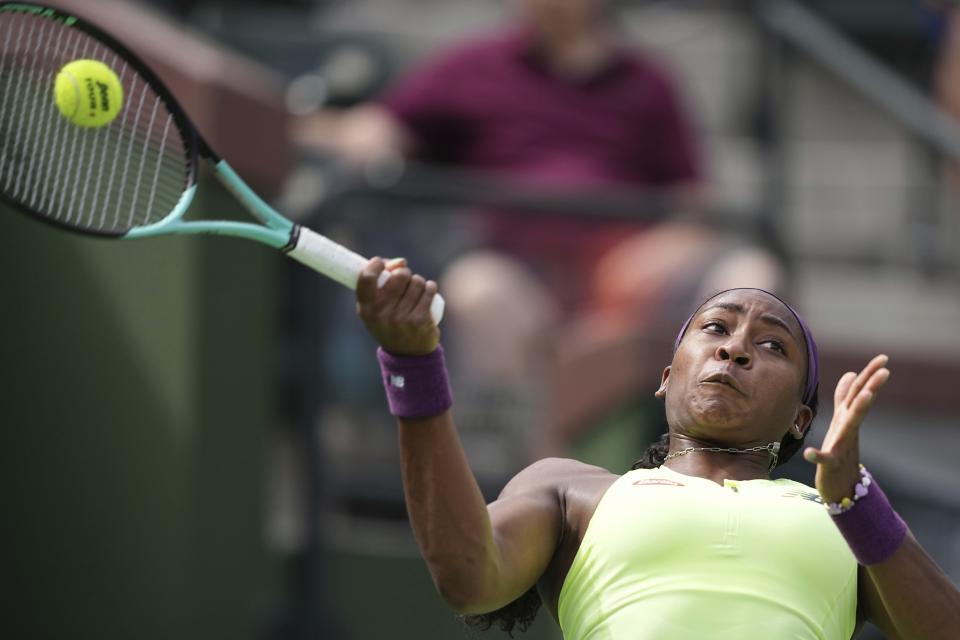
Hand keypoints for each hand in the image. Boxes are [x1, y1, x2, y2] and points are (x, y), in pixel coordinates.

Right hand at [357, 257, 439, 355]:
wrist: (407, 353)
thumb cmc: (390, 322)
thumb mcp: (377, 306)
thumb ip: (382, 281)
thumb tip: (401, 262)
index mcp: (366, 308)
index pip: (366, 278)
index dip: (375, 265)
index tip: (381, 263)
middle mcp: (381, 314)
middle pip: (399, 275)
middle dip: (404, 273)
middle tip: (405, 281)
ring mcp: (401, 318)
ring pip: (416, 281)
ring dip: (418, 282)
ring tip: (416, 291)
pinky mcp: (419, 320)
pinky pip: (429, 290)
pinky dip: (430, 287)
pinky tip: (428, 290)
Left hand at [804, 354, 890, 502]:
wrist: (842, 487)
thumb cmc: (841, 451)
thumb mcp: (842, 421)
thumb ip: (844, 398)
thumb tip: (850, 373)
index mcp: (848, 419)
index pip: (860, 393)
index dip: (870, 375)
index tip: (884, 358)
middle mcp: (848, 430)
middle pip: (860, 406)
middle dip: (871, 388)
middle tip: (885, 371)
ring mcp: (841, 447)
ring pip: (850, 428)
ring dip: (856, 413)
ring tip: (865, 397)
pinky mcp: (830, 465)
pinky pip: (824, 460)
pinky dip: (818, 456)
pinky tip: (810, 453)